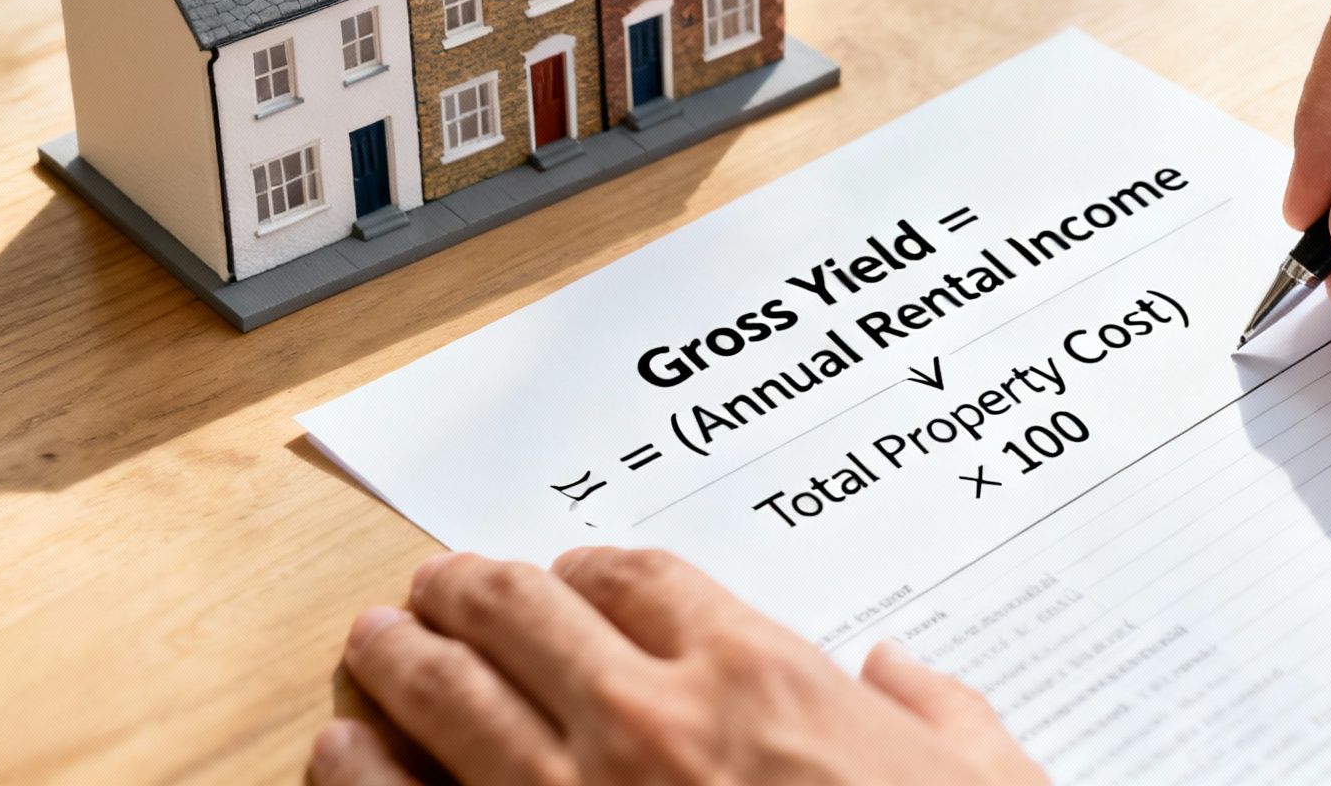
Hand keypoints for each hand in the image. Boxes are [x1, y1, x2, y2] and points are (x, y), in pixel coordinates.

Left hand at [308, 549, 1047, 785]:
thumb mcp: (987, 784)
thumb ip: (940, 714)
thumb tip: (905, 678)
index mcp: (758, 677)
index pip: (635, 577)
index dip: (584, 567)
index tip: (567, 577)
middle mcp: (648, 721)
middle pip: (520, 612)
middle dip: (466, 589)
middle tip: (438, 587)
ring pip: (446, 692)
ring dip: (398, 656)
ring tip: (374, 643)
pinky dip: (360, 769)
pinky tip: (343, 749)